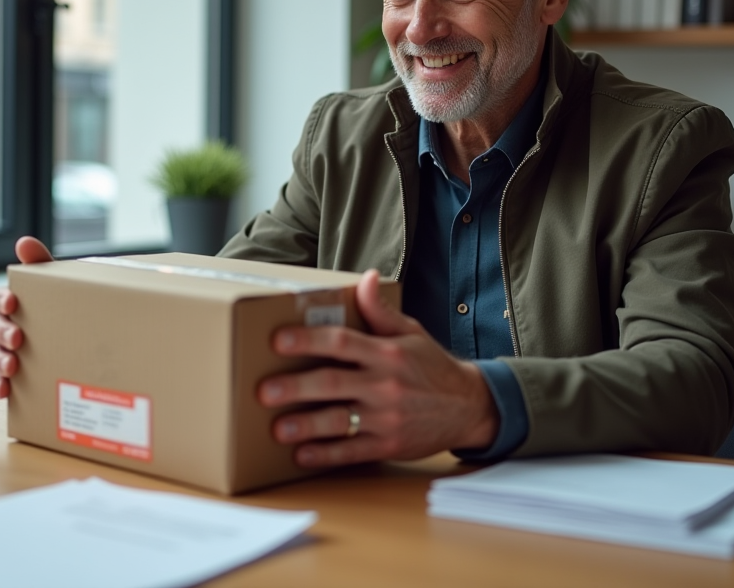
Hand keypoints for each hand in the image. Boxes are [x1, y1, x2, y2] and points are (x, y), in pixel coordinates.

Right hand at [0, 236, 53, 398]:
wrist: (91, 344)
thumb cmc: (67, 308)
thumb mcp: (59, 286)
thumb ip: (42, 264)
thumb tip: (24, 241)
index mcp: (18, 305)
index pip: (0, 298)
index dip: (2, 299)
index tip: (12, 303)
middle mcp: (10, 328)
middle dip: (1, 331)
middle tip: (17, 337)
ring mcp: (11, 353)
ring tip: (12, 366)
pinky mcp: (16, 378)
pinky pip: (0, 383)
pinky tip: (4, 390)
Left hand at [258, 269, 497, 466]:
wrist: (469, 407)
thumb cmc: (432, 367)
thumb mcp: (411, 332)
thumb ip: (381, 311)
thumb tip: (364, 278)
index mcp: (387, 353)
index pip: (342, 342)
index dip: (308, 339)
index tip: (278, 340)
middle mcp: (385, 385)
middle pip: (333, 383)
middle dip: (296, 387)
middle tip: (264, 391)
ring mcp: (386, 418)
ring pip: (339, 421)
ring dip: (306, 426)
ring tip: (277, 429)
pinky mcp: (388, 445)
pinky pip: (353, 452)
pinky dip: (326, 455)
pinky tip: (302, 455)